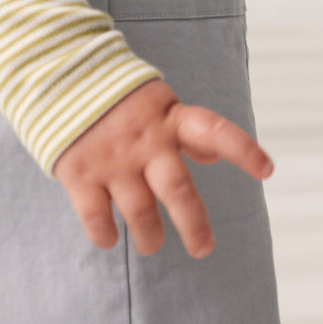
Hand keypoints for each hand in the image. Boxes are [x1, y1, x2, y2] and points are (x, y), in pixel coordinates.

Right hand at [52, 79, 272, 258]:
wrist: (56, 75)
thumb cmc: (116, 97)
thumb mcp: (157, 103)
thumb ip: (185, 130)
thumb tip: (215, 154)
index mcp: (168, 118)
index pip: (214, 131)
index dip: (242, 150)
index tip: (267, 171)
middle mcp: (145, 140)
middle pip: (178, 191)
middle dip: (194, 226)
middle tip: (203, 248)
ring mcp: (111, 159)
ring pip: (140, 213)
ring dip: (149, 236)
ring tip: (151, 244)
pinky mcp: (78, 173)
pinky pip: (96, 218)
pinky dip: (105, 235)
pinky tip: (110, 238)